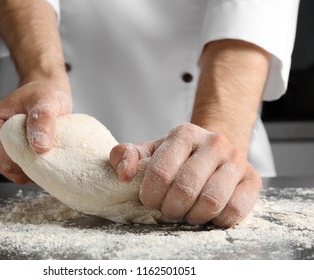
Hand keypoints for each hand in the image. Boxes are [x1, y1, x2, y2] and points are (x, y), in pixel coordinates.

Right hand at [0, 80, 71, 182]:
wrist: (46, 92)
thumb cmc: (43, 94)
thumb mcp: (46, 102)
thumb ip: (43, 120)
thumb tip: (40, 146)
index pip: (4, 160)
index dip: (29, 160)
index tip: (46, 148)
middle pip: (8, 169)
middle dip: (31, 164)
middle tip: (49, 145)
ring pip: (14, 173)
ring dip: (34, 166)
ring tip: (46, 146)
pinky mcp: (4, 157)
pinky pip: (19, 172)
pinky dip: (34, 166)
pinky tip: (43, 152)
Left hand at [110, 123, 261, 226]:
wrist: (216, 150)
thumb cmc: (179, 156)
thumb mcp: (150, 151)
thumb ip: (126, 156)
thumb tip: (123, 174)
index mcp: (184, 134)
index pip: (161, 172)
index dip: (150, 195)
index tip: (149, 200)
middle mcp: (213, 143)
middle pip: (185, 190)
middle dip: (170, 209)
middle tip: (168, 210)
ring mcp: (236, 160)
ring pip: (211, 202)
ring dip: (192, 216)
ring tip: (187, 212)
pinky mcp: (252, 180)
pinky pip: (234, 210)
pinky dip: (216, 220)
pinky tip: (207, 214)